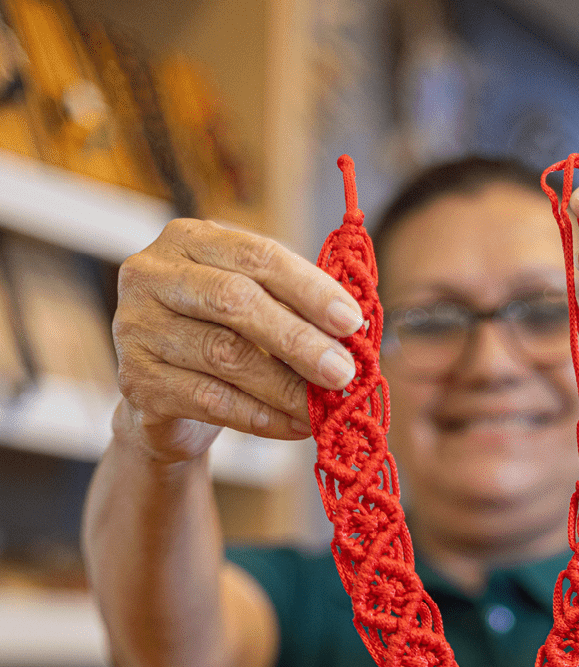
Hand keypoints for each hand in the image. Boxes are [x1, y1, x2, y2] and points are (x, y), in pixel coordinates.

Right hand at [112, 220, 362, 464]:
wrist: (164, 402)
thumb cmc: (219, 339)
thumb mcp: (254, 308)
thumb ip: (292, 305)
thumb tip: (353, 328)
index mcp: (187, 240)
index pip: (255, 255)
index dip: (308, 288)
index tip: (352, 322)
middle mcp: (152, 275)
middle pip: (234, 302)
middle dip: (298, 339)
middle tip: (343, 372)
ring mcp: (137, 328)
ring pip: (224, 355)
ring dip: (285, 387)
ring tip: (324, 407)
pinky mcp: (137, 381)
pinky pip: (210, 401)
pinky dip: (261, 416)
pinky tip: (295, 426)